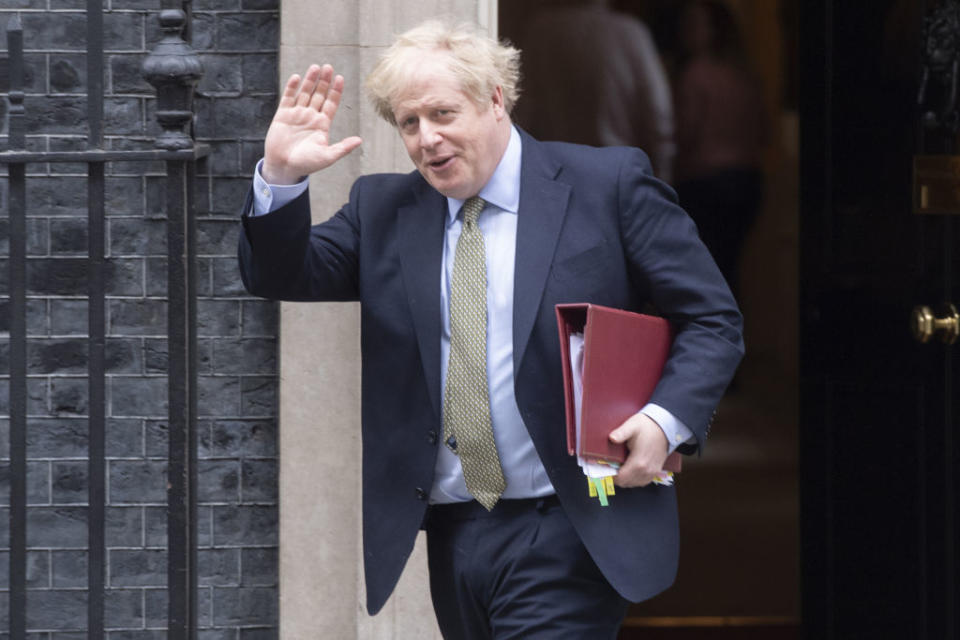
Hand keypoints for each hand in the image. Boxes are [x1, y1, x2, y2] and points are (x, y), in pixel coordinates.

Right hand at [262, 64, 362, 184]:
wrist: (284, 167)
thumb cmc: (307, 164)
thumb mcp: (327, 156)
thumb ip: (343, 148)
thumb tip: (360, 140)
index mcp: (322, 124)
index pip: (331, 103)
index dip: (336, 91)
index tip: (340, 78)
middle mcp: (310, 117)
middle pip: (319, 94)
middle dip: (324, 81)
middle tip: (329, 67)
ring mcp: (297, 114)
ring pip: (305, 93)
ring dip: (310, 80)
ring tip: (316, 67)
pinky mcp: (283, 115)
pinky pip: (288, 98)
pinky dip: (292, 88)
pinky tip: (298, 77)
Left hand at [609, 413, 669, 487]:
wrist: (664, 426)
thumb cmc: (647, 426)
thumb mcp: (632, 426)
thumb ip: (621, 433)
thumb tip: (611, 438)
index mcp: (638, 462)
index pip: (620, 478)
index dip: (611, 475)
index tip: (606, 467)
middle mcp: (646, 470)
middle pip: (626, 483)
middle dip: (616, 477)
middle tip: (611, 466)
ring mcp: (652, 472)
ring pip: (634, 484)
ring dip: (625, 479)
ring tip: (620, 468)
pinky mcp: (656, 471)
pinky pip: (643, 481)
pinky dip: (635, 479)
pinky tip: (630, 471)